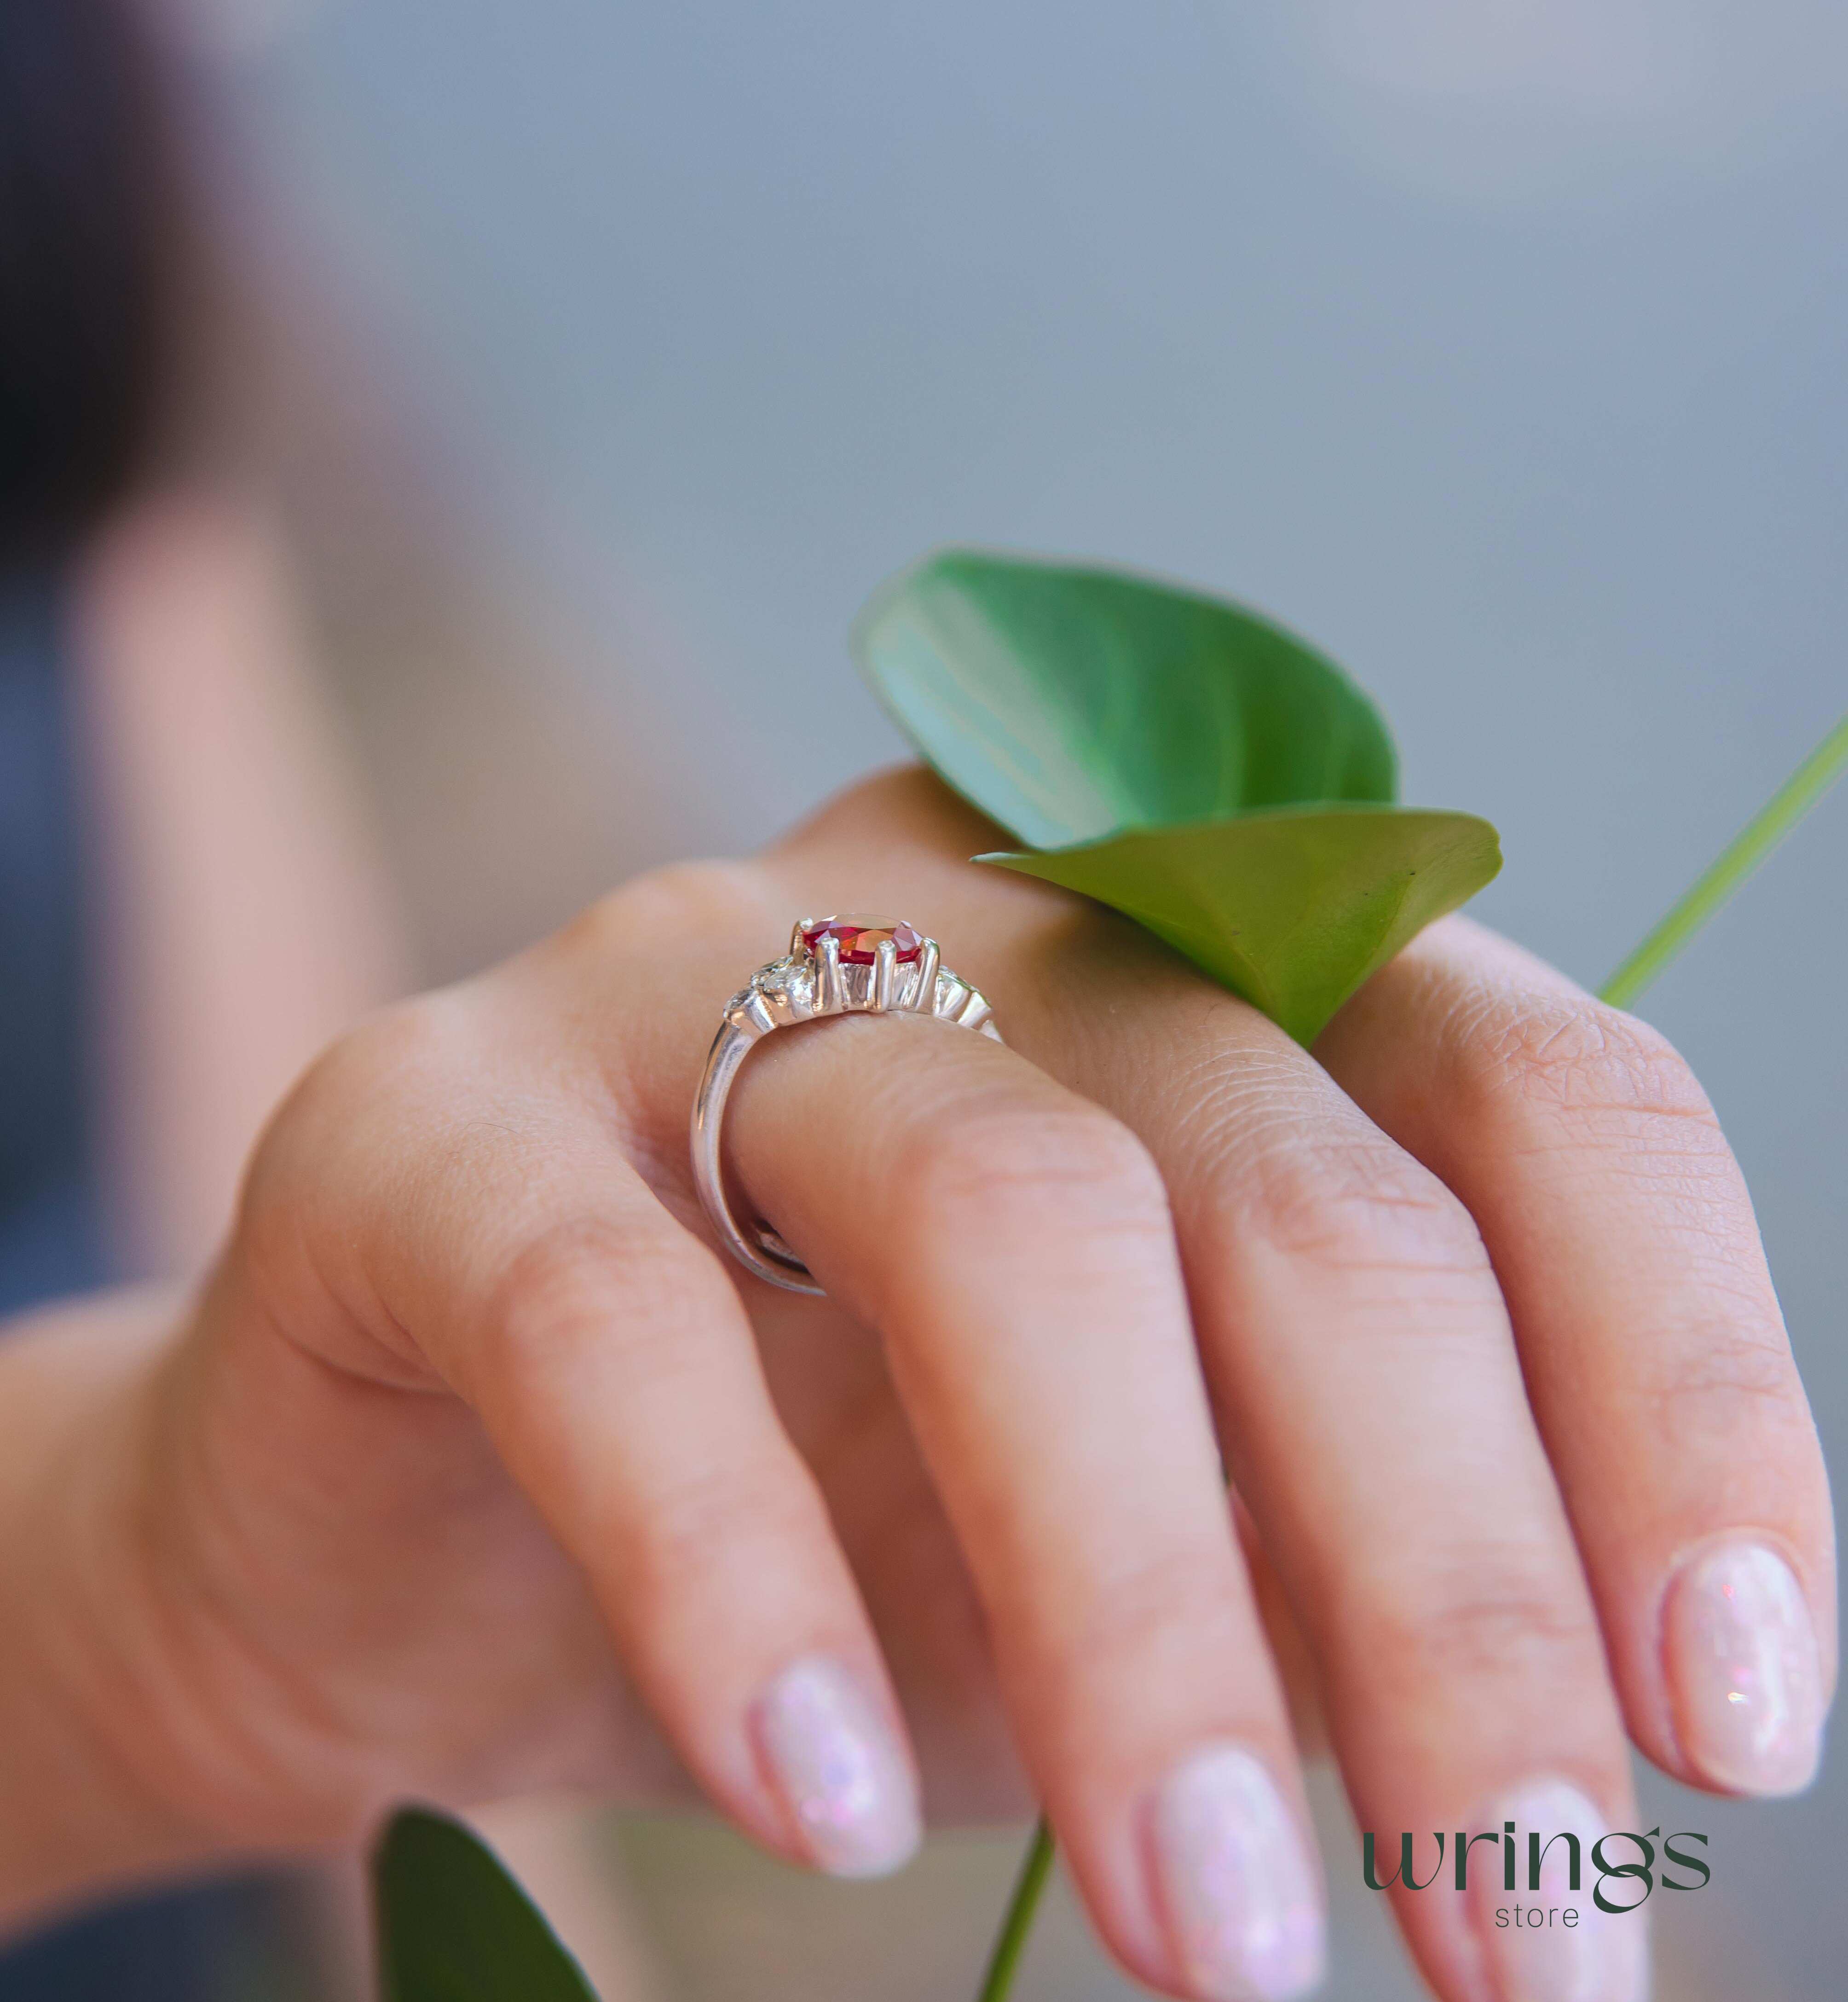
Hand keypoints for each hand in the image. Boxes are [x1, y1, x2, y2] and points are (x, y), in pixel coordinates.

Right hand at [11, 768, 1830, 2001]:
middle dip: (1440, 1585)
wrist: (416, 1513)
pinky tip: (815, 1799)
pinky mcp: (432, 1125)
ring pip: (998, 1216)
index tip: (1731, 1718)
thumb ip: (1341, 1571)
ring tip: (1217, 1943)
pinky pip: (609, 1316)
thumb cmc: (838, 1517)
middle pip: (1288, 1185)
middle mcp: (967, 910)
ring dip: (1139, 1606)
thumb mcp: (1158, 1534)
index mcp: (1188, 965)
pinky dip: (736, 1566)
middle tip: (1517, 1945)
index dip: (1676, 1380)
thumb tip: (1599, 1739)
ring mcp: (683, 980)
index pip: (1528, 1097)